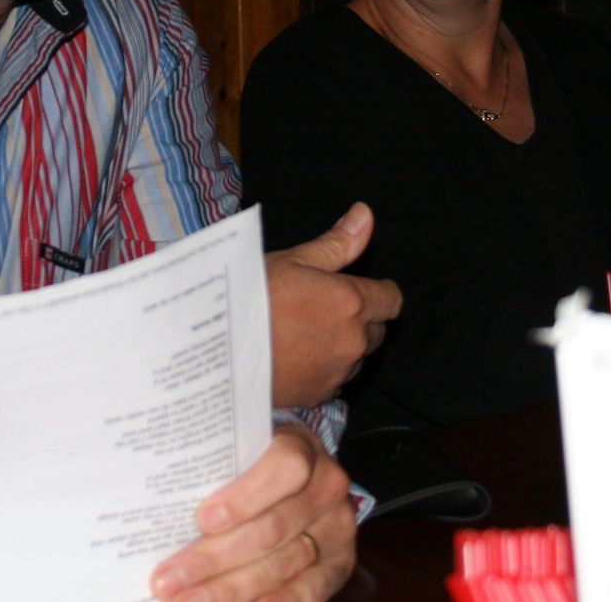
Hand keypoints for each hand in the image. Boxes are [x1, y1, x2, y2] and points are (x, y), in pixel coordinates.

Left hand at [149, 422, 354, 601]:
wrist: (297, 477)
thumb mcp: (238, 450)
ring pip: (283, 564)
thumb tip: (155, 503)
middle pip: (273, 528)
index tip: (202, 520)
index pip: (284, 468)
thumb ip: (213, 468)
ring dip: (229, 589)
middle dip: (215, 558)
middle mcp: (328, 487)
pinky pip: (309, 591)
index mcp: (303, 447)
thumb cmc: (251, 462)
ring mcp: (337, 528)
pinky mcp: (339, 564)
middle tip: (168, 579)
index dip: (245, 497)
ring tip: (184, 600)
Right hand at [266, 203, 403, 407]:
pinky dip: (325, 368)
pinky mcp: (320, 395)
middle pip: (377, 330)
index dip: (378, 292)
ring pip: (357, 356)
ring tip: (305, 333)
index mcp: (352, 302)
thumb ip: (338, 243)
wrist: (218, 351)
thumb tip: (366, 214)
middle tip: (322, 308)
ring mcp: (338, 372)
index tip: (355, 289)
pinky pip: (336, 379)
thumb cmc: (252, 297)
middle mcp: (354, 340)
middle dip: (360, 319)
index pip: (392, 300)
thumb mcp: (293, 260)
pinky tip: (297, 356)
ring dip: (343, 345)